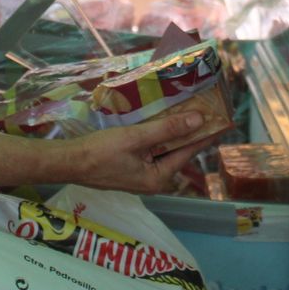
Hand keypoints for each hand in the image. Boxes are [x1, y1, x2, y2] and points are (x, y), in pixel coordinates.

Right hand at [63, 112, 220, 193]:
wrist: (68, 162)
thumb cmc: (100, 152)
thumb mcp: (136, 138)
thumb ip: (167, 129)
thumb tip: (198, 121)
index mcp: (159, 178)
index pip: (188, 151)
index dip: (204, 134)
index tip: (220, 120)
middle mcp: (154, 180)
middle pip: (177, 151)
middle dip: (189, 131)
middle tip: (204, 109)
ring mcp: (142, 175)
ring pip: (164, 150)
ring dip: (173, 132)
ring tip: (187, 110)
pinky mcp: (131, 168)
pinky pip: (151, 150)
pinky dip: (158, 136)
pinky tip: (160, 120)